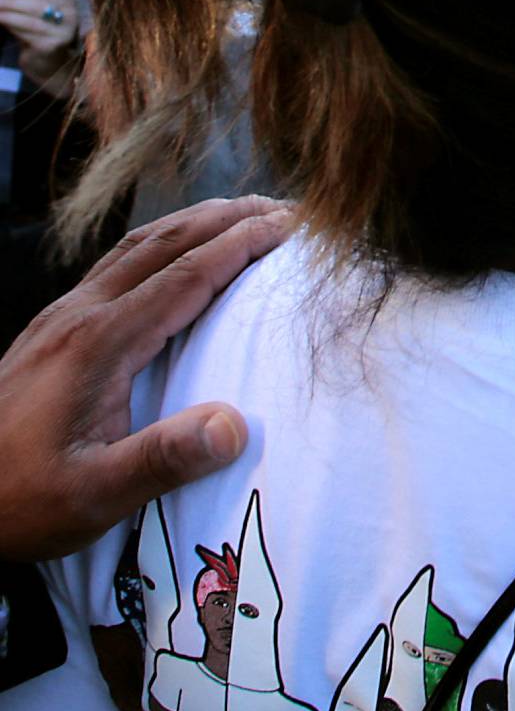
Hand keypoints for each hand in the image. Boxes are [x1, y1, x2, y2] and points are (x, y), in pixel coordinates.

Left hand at [0, 0, 79, 87]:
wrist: (50, 66)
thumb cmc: (39, 36)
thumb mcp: (34, 15)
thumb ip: (24, 1)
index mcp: (68, 3)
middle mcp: (72, 16)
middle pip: (36, 6)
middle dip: (11, 1)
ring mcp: (64, 32)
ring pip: (29, 20)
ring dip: (7, 15)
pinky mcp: (52, 46)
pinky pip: (27, 34)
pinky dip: (12, 28)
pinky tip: (2, 23)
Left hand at [0, 197, 287, 560]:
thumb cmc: (21, 501)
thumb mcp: (93, 495)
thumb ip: (163, 459)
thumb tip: (236, 425)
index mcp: (98, 344)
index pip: (184, 275)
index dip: (241, 245)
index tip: (291, 225)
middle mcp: (79, 316)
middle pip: (162, 243)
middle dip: (226, 218)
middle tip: (286, 209)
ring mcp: (61, 318)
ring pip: (136, 247)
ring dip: (193, 223)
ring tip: (241, 216)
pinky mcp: (51, 330)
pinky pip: (118, 266)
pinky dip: (163, 245)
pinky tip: (176, 257)